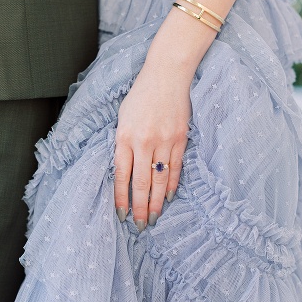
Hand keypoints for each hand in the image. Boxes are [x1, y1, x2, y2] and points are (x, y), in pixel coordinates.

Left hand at [113, 57, 190, 230]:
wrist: (166, 75)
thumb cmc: (140, 96)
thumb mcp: (122, 117)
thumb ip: (122, 142)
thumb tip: (123, 169)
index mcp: (123, 136)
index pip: (121, 175)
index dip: (121, 198)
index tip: (120, 215)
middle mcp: (143, 141)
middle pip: (140, 183)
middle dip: (139, 207)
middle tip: (138, 226)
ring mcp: (163, 141)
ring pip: (159, 180)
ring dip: (156, 203)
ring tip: (153, 219)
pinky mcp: (180, 139)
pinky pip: (175, 168)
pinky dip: (171, 186)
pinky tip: (168, 199)